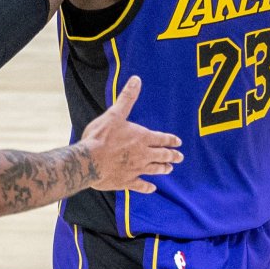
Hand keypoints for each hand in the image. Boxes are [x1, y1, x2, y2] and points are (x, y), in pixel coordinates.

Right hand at [80, 76, 181, 192]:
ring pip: (154, 169)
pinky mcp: (126, 181)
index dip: (170, 140)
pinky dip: (147, 187)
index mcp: (141, 137)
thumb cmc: (101, 136)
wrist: (90, 160)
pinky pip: (141, 185)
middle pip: (162, 155)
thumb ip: (127, 98)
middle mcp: (142, 154)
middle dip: (172, 155)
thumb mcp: (115, 113)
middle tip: (180, 157)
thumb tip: (137, 80)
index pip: (161, 138)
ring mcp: (135, 169)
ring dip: (163, 169)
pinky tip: (152, 188)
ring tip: (169, 169)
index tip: (178, 142)